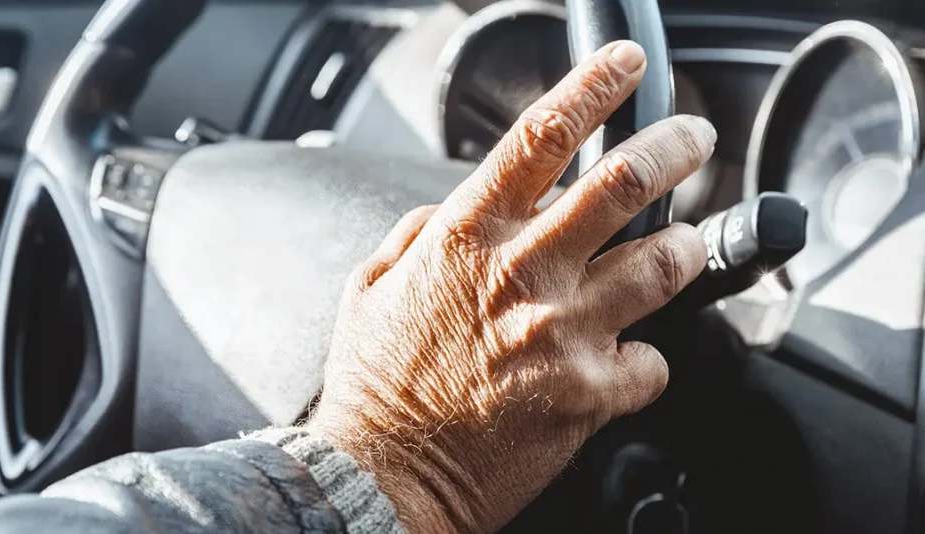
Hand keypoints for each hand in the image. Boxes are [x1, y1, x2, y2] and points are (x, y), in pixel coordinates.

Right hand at [307, 41, 715, 532]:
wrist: (387, 476)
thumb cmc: (377, 385)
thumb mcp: (372, 286)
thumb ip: (422, 233)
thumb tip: (458, 207)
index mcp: (466, 237)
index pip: (540, 138)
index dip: (592, 86)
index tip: (624, 66)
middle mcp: (521, 273)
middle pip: (625, 180)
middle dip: (675, 144)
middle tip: (693, 138)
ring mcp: (563, 333)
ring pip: (665, 262)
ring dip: (683, 246)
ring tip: (680, 245)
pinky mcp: (590, 393)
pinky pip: (653, 361)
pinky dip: (645, 358)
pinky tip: (620, 362)